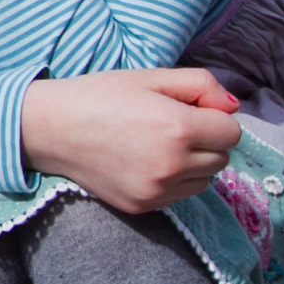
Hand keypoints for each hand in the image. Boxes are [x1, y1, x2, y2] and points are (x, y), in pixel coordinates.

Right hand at [18, 66, 242, 213]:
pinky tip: (144, 162)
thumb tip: (231, 108)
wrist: (51, 128)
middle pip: (222, 159)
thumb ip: (201, 85)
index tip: (189, 109)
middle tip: (173, 126)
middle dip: (207, 141)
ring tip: (159, 146)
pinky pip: (179, 196)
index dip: (214, 117)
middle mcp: (172, 165)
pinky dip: (172, 181)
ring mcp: (157, 190)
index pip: (232, 132)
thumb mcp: (152, 76)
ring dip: (193, 165)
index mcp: (179, 128)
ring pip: (204, 181)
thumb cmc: (100, 95)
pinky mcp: (143, 207)